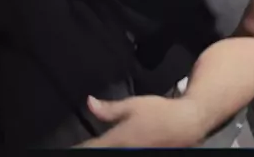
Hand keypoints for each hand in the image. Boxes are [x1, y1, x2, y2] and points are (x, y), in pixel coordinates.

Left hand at [76, 94, 205, 148]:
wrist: (186, 124)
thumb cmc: (159, 112)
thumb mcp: (133, 104)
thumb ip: (109, 108)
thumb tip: (89, 102)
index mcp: (118, 139)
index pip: (91, 148)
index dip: (78, 148)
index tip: (67, 147)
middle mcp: (124, 152)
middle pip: (100, 152)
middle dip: (89, 148)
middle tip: (80, 145)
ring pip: (111, 155)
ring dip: (101, 148)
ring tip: (95, 144)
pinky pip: (122, 155)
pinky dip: (114, 150)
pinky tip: (111, 145)